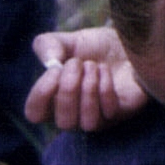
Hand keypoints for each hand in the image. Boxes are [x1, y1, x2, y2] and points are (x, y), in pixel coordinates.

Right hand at [24, 28, 148, 131]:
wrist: (130, 42)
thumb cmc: (96, 48)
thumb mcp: (68, 40)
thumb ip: (48, 46)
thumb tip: (50, 63)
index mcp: (54, 101)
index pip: (34, 114)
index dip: (41, 92)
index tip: (55, 68)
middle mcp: (75, 115)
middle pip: (63, 122)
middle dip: (69, 88)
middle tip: (78, 63)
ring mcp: (99, 118)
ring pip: (87, 123)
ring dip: (88, 89)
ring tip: (93, 67)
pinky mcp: (120, 114)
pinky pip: (108, 111)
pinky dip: (105, 86)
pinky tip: (106, 72)